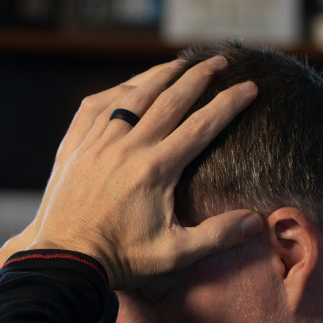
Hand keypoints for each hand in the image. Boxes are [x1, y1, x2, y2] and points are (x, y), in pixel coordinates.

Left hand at [21, 55, 261, 290]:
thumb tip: (256, 221)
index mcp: (156, 169)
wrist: (66, 261)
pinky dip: (118, 91)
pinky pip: (97, 106)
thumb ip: (217, 236)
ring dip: (159, 75)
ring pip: (133, 96)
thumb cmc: (121, 260)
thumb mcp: (174, 255)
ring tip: (180, 63)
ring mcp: (98, 144)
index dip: (230, 103)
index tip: (249, 87)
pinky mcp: (77, 148)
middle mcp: (128, 148)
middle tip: (221, 61)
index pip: (202, 125)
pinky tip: (130, 85)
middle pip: (171, 99)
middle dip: (200, 76)